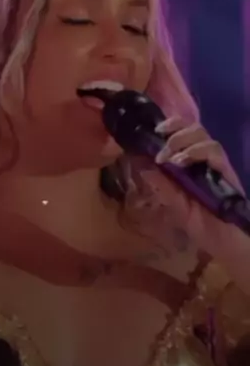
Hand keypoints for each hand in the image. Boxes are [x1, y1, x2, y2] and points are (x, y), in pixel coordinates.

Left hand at [139, 115, 245, 255]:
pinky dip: (195, 152)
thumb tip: (139, 164)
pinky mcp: (226, 171)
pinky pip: (213, 152)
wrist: (222, 240)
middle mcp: (203, 158)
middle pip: (193, 127)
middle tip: (158, 140)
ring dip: (181, 140)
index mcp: (189, 162)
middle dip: (174, 128)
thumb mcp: (172, 204)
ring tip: (167, 157)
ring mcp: (215, 163)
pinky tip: (180, 162)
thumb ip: (159, 185)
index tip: (152, 130)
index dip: (169, 125)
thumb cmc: (199, 223)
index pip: (182, 132)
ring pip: (202, 135)